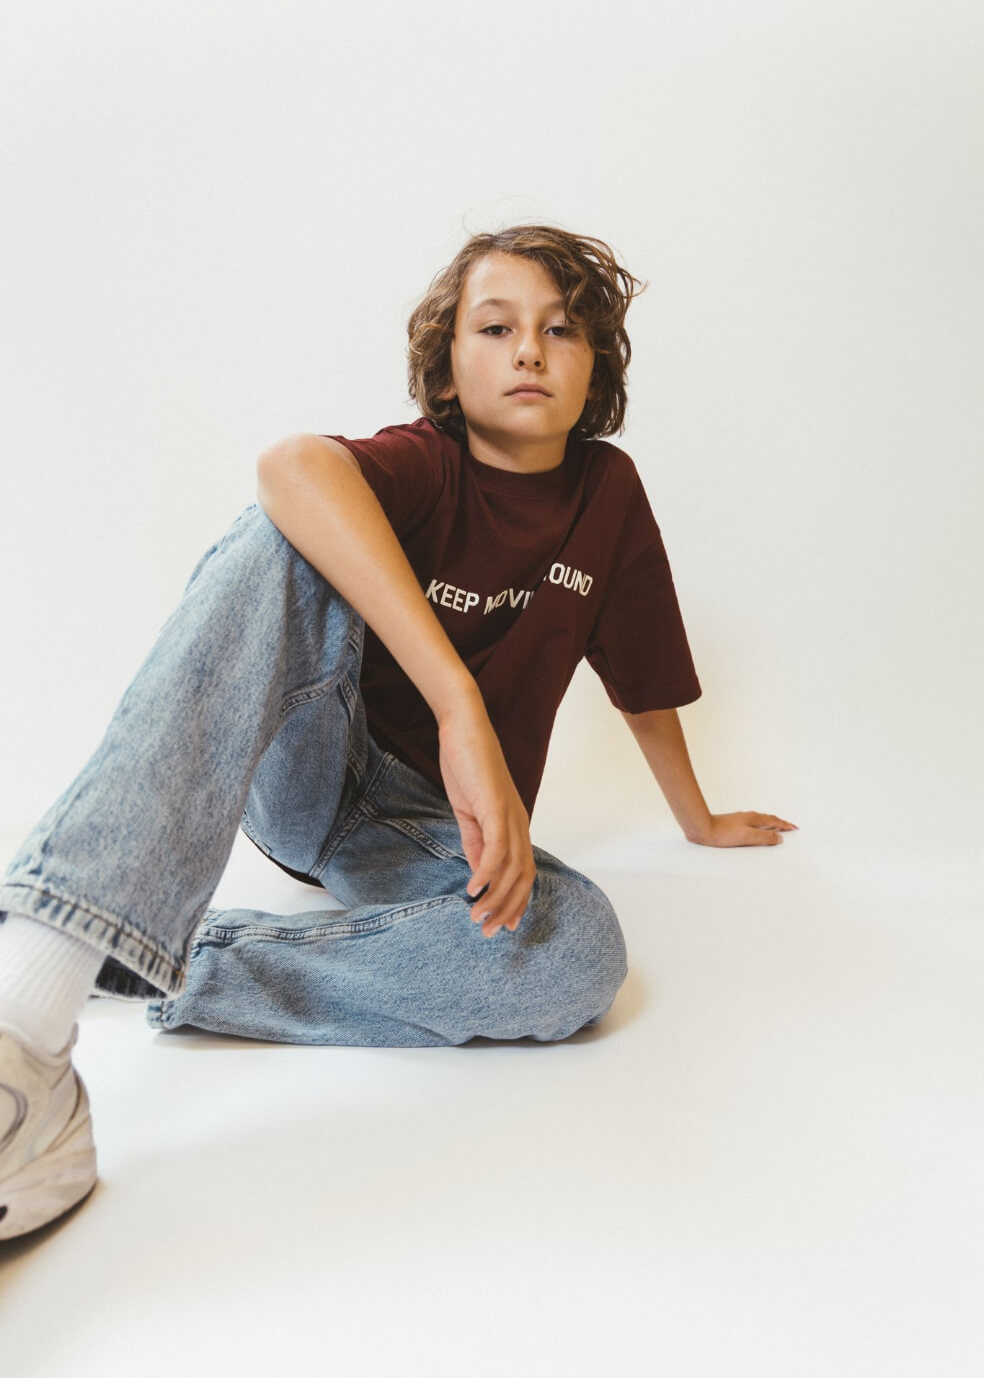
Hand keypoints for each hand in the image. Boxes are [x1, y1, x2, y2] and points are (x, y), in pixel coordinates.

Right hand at [436, 700, 536, 937]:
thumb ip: (475, 842)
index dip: (517, 902)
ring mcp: (510, 815)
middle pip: (524, 879)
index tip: (504, 925)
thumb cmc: (466, 766)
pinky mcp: (496, 807)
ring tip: (477, 917)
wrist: (463, 728)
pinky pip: (497, 849)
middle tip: (488, 932)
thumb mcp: (469, 812)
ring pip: (513, 869)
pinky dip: (486, 873)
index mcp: (515, 825)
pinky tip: (473, 888)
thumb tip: (477, 873)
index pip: (524, 873)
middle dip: (508, 910)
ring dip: (496, 899)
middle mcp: (519, 824)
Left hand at [687, 812, 798, 846]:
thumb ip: (764, 837)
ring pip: (760, 821)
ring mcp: (740, 819)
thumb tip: (779, 838)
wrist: (702, 828)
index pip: (774, 821)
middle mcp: (748, 817)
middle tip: (789, 827)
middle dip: (780, 823)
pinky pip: (752, 824)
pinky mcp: (733, 824)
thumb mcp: (747, 836)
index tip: (794, 828)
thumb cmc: (723, 833)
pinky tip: (755, 830)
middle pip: (768, 819)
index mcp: (754, 819)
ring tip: (776, 828)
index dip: (785, 825)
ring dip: (770, 824)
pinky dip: (760, 826)